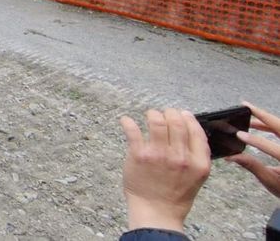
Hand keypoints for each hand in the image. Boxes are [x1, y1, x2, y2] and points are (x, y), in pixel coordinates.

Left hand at [120, 109, 210, 233]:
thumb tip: (190, 129)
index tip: (182, 114)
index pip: (196, 129)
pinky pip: (133, 130)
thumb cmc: (175, 195)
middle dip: (169, 113)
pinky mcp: (139, 155)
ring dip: (152, 114)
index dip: (187, 117)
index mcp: (198, 162)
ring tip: (149, 116)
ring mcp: (159, 155)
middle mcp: (180, 156)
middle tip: (163, 114)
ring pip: (157, 121)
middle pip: (176, 121)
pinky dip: (128, 122)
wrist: (157, 213)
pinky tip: (126, 121)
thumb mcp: (197, 176)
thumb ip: (197, 155)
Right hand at [226, 101, 279, 198]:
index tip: (239, 135)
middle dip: (263, 115)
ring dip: (266, 119)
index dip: (255, 140)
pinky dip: (272, 125)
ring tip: (249, 116)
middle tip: (246, 106)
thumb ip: (252, 167)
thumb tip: (232, 157)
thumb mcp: (270, 181)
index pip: (272, 147)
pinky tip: (259, 124)